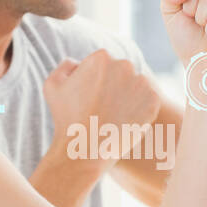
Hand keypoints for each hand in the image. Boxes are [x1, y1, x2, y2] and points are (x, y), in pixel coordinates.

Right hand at [44, 50, 161, 167]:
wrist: (86, 149)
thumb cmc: (66, 119)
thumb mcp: (53, 85)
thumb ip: (66, 66)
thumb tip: (79, 63)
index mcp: (101, 57)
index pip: (104, 64)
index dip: (96, 82)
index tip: (91, 98)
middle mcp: (124, 64)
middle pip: (122, 73)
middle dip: (114, 87)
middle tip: (103, 109)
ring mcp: (141, 83)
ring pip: (136, 87)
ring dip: (129, 98)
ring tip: (114, 117)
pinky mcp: (153, 100)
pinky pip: (148, 102)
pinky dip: (140, 111)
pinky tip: (126, 122)